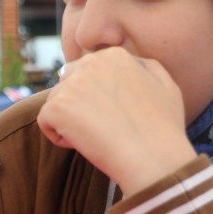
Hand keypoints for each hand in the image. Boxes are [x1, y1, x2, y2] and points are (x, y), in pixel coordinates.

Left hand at [37, 48, 196, 195]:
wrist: (154, 158)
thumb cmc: (165, 129)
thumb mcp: (166, 85)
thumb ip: (144, 66)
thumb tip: (128, 62)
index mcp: (115, 55)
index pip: (87, 72)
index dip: (97, 99)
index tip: (115, 116)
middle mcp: (91, 63)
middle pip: (68, 84)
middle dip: (79, 106)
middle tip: (105, 128)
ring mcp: (71, 84)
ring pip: (57, 102)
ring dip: (71, 122)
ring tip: (98, 136)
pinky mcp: (57, 107)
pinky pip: (46, 122)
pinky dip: (61, 138)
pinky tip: (85, 144)